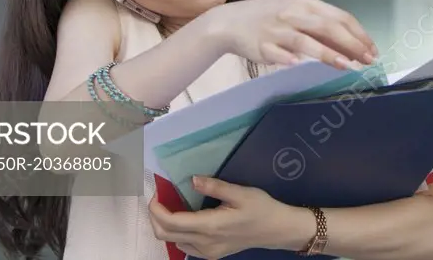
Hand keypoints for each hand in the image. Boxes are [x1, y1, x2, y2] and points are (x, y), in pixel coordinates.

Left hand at [148, 176, 313, 258]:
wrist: (277, 230)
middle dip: (155, 216)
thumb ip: (215, 186)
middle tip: (159, 197)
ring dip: (164, 225)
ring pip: (172, 242)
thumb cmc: (261, 208)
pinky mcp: (211, 254)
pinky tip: (184, 219)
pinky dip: (176, 233)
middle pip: (165, 235)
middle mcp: (204, 243)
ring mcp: (207, 252)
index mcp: (210, 226)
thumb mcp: (241, 192)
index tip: (155, 192)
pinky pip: (184, 246)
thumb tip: (193, 179)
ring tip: (170, 206)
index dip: (156, 208)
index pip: (170, 221)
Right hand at [199, 0, 377, 70]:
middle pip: (327, 27)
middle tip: (367, 60)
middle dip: (351, 44)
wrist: (231, 21)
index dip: (359, 34)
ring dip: (327, 53)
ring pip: (305, 40)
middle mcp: (293, 13)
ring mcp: (276, 29)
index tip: (372, 49)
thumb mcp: (297, 14)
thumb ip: (322, 28)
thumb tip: (352, 47)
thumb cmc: (270, 18)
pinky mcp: (261, 45)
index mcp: (305, 3)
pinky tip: (299, 64)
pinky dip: (288, 58)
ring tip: (346, 65)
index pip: (340, 17)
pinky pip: (277, 53)